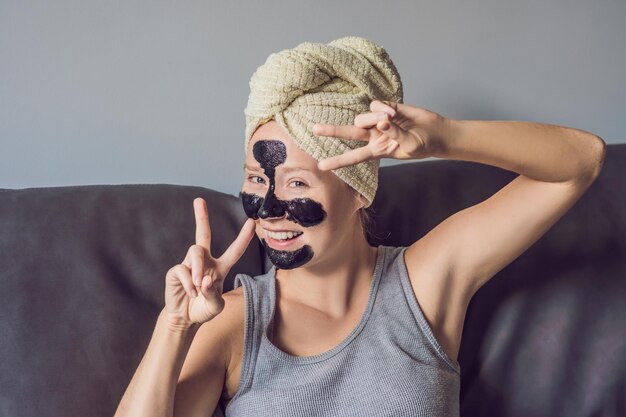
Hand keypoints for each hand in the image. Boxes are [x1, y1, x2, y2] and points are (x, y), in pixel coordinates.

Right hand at [164, 198, 255, 329]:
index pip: (234, 250)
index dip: (243, 237)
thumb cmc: (203, 309)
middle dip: (201, 217)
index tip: (251, 221)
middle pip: (203, 234)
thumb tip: (206, 280)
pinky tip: (190, 292)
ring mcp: (189, 265)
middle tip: (199, 200)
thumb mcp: (215, 306)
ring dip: (199, 269)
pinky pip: (182, 269)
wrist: (184, 319)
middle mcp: (205, 262)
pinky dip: (188, 283)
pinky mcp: (176, 271)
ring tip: (199, 286)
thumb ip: (213, 295)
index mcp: (220, 268)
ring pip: (195, 252)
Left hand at [312, 100, 450, 170]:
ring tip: (391, 119)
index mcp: (377, 150)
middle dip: (332, 131)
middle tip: (314, 129)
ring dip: (374, 118)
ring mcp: (378, 121)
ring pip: (364, 117)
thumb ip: (395, 134)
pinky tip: (395, 112)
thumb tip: (382, 123)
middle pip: (349, 133)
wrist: (436, 132)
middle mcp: (374, 136)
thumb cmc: (423, 145)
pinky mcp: (386, 107)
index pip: (354, 157)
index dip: (338, 161)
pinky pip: (375, 105)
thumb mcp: (410, 145)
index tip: (321, 166)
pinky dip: (383, 108)